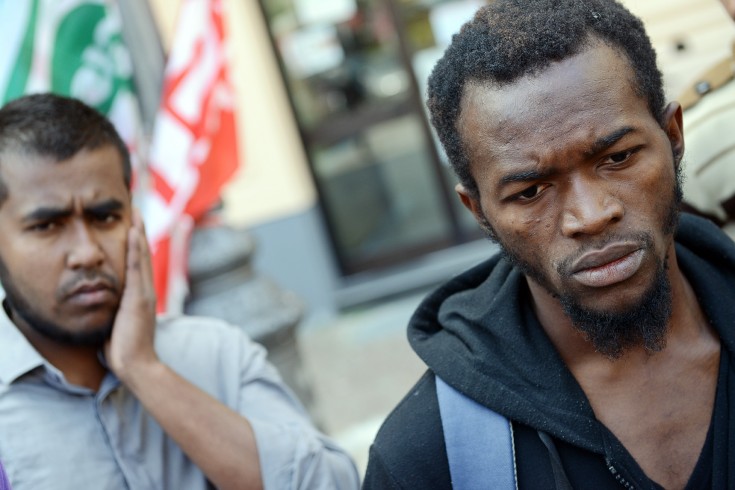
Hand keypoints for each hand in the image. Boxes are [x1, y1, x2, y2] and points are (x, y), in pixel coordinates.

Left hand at [105, 208, 158, 382]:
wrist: (135, 363)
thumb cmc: (125, 348)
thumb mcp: (119, 323)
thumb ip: (117, 310)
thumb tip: (106, 305)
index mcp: (141, 295)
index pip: (140, 264)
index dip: (137, 243)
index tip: (133, 225)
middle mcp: (146, 290)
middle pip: (144, 254)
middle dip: (140, 231)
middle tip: (137, 209)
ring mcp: (144, 293)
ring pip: (142, 256)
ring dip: (139, 232)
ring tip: (136, 212)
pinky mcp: (138, 297)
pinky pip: (136, 267)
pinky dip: (136, 249)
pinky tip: (133, 233)